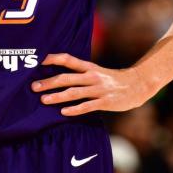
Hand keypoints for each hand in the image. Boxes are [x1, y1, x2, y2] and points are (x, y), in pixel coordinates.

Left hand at [32, 53, 156, 115]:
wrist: (138, 85)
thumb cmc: (114, 80)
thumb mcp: (98, 72)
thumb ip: (81, 73)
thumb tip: (59, 77)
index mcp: (90, 67)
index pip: (69, 60)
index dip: (54, 59)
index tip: (39, 61)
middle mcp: (93, 76)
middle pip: (67, 78)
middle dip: (49, 82)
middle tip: (34, 87)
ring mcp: (99, 89)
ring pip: (75, 92)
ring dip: (58, 96)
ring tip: (43, 100)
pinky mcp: (105, 102)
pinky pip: (87, 106)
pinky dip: (75, 109)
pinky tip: (64, 112)